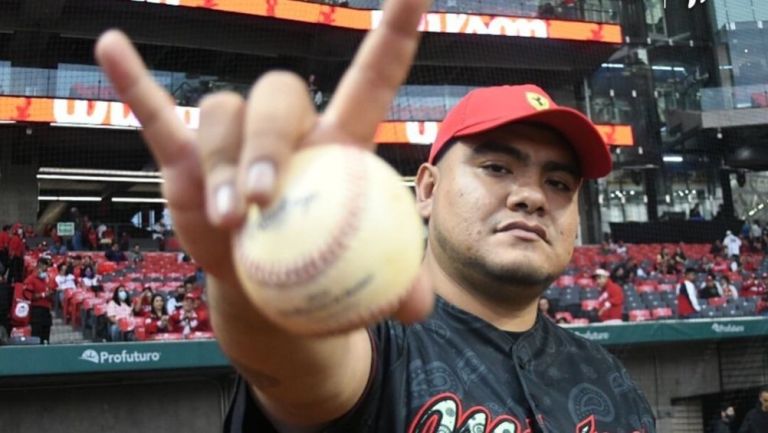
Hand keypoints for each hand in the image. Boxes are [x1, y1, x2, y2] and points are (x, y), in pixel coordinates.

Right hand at [94, 0, 432, 341]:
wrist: (267, 289)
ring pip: (222, 113)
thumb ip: (397, 285)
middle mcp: (287, 128)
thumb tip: (419, 306)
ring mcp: (233, 139)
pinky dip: (135, 85)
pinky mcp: (187, 159)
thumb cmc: (322, 267)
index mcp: (339, 141)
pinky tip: (110, 46)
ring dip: (224, 165)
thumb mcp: (365, 281)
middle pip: (278, 95)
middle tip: (264, 202)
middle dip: (268, 144)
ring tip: (231, 220)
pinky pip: (158, 115)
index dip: (393, 31)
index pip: (372, 77)